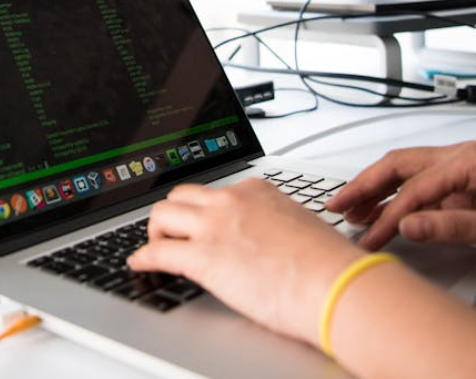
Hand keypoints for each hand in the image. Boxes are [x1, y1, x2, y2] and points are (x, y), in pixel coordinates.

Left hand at [128, 179, 364, 344]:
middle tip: (171, 233)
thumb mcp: (301, 228)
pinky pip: (158, 253)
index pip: (216, 192)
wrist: (335, 284)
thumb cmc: (329, 265)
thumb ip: (277, 226)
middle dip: (172, 215)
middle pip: (181, 196)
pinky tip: (140, 264)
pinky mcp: (203, 258)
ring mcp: (214, 226)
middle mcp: (231, 201)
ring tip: (156, 247)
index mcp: (256, 192)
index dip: (203, 210)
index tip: (200, 221)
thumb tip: (271, 242)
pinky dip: (143, 258)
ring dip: (155, 232)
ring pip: (162, 215)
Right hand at [328, 141, 475, 262]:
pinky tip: (380, 214)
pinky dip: (394, 201)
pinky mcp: (462, 190)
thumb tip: (411, 226)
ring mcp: (460, 173)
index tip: (370, 238)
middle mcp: (462, 159)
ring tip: (348, 209)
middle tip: (336, 205)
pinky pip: (418, 190)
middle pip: (398, 166)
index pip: (416, 188)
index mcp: (471, 160)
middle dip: (364, 185)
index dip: (388, 215)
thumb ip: (457, 227)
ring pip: (404, 174)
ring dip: (375, 190)